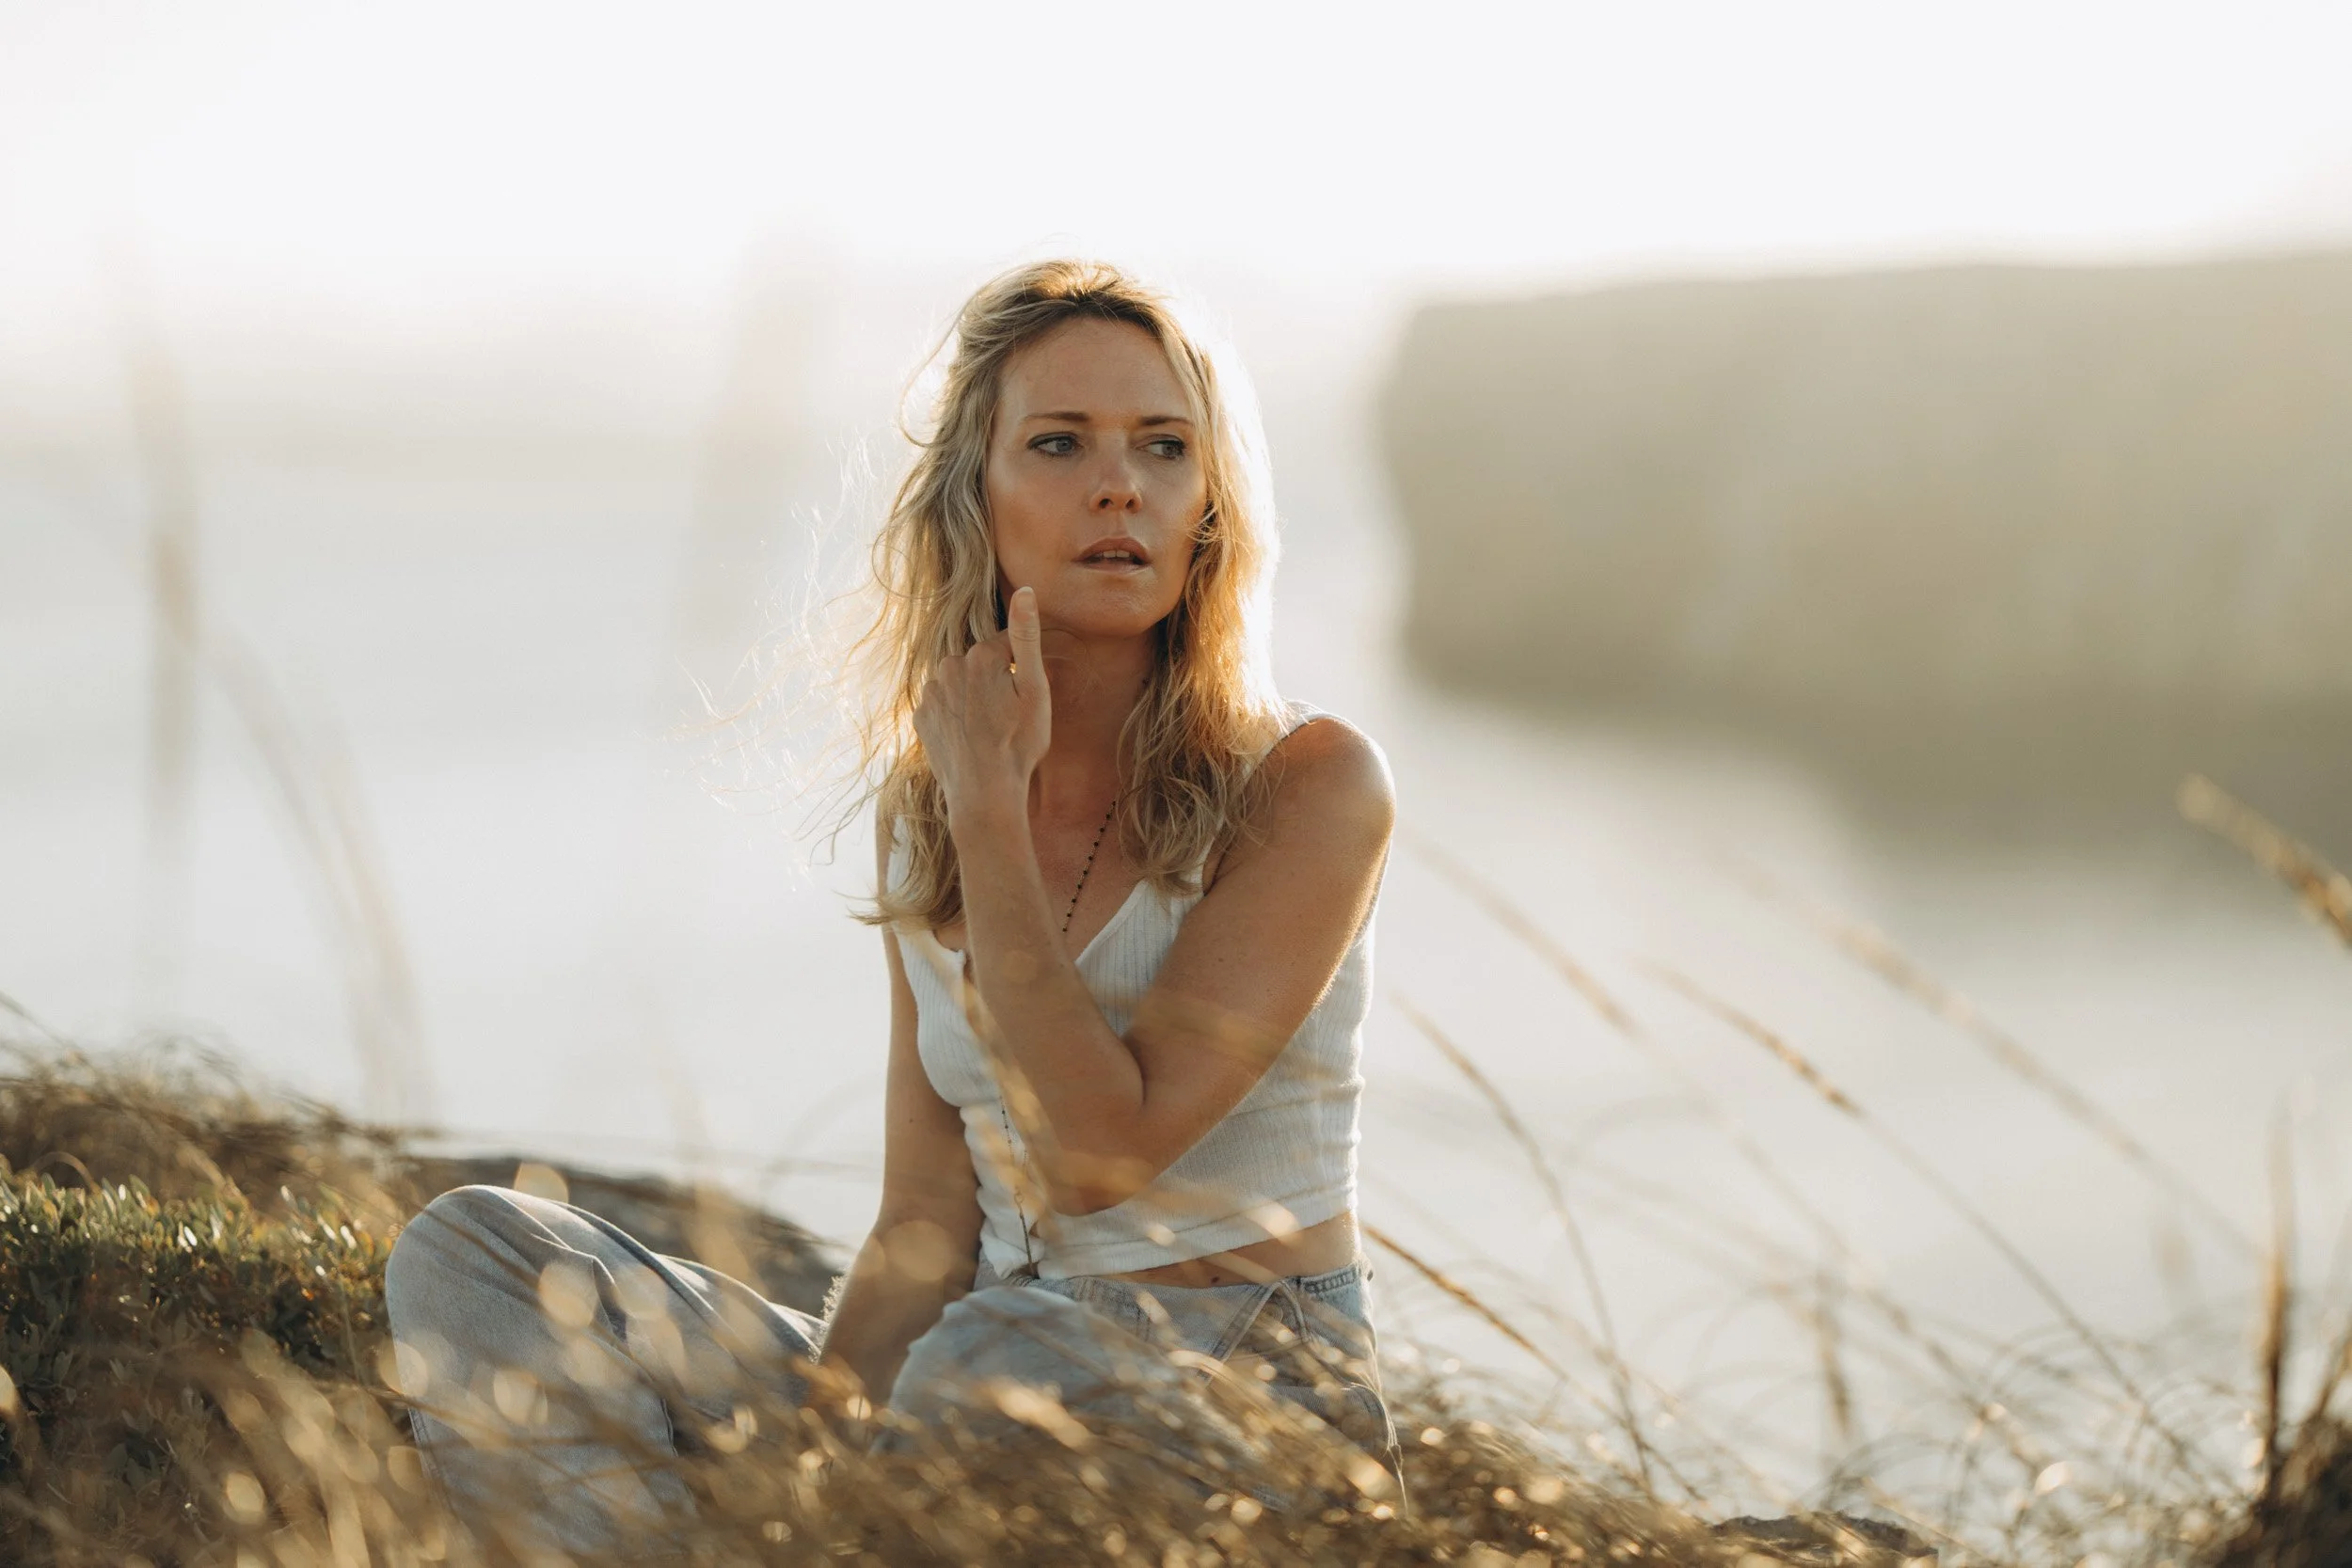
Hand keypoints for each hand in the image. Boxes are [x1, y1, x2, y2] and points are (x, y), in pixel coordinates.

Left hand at [912, 584, 1050, 823]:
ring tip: (989, 730)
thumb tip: (1026, 591)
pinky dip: (956, 716)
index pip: (1007, 647)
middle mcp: (947, 668)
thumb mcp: (1034, 690)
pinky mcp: (920, 719)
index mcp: (979, 656)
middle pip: (980, 664)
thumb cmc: (1018, 744)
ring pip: (960, 684)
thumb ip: (1027, 637)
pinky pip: (943, 706)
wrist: (984, 795)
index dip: (1022, 671)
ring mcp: (930, 695)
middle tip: (1010, 717)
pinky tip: (970, 738)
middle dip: (995, 681)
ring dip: (974, 698)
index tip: (1027, 698)